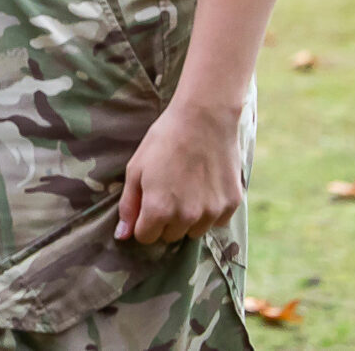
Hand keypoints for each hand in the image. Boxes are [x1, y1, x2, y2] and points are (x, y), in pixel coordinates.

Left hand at [117, 97, 243, 243]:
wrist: (204, 118)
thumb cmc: (164, 139)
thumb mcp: (136, 168)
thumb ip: (129, 205)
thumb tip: (122, 236)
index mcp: (158, 210)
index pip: (146, 237)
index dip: (143, 222)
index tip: (147, 204)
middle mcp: (186, 217)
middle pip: (170, 236)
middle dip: (165, 220)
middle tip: (168, 191)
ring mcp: (211, 212)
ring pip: (194, 231)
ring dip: (189, 218)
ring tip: (187, 187)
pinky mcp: (232, 204)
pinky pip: (216, 221)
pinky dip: (210, 210)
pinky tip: (206, 185)